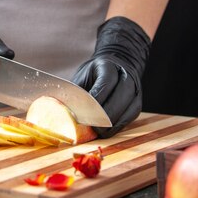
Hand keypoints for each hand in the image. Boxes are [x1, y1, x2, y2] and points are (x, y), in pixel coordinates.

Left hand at [71, 17, 150, 137]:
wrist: (117, 66)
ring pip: (123, 114)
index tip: (81, 114)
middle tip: (86, 127)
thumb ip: (75, 92)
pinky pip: (126, 122)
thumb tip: (60, 109)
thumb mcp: (83, 76)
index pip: (105, 85)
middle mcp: (127, 79)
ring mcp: (135, 93)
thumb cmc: (94, 74)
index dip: (93, 102)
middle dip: (101, 117)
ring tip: (93, 131)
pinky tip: (102, 131)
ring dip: (108, 126)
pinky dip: (113, 129)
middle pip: (117, 102)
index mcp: (110, 67)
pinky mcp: (136, 106)